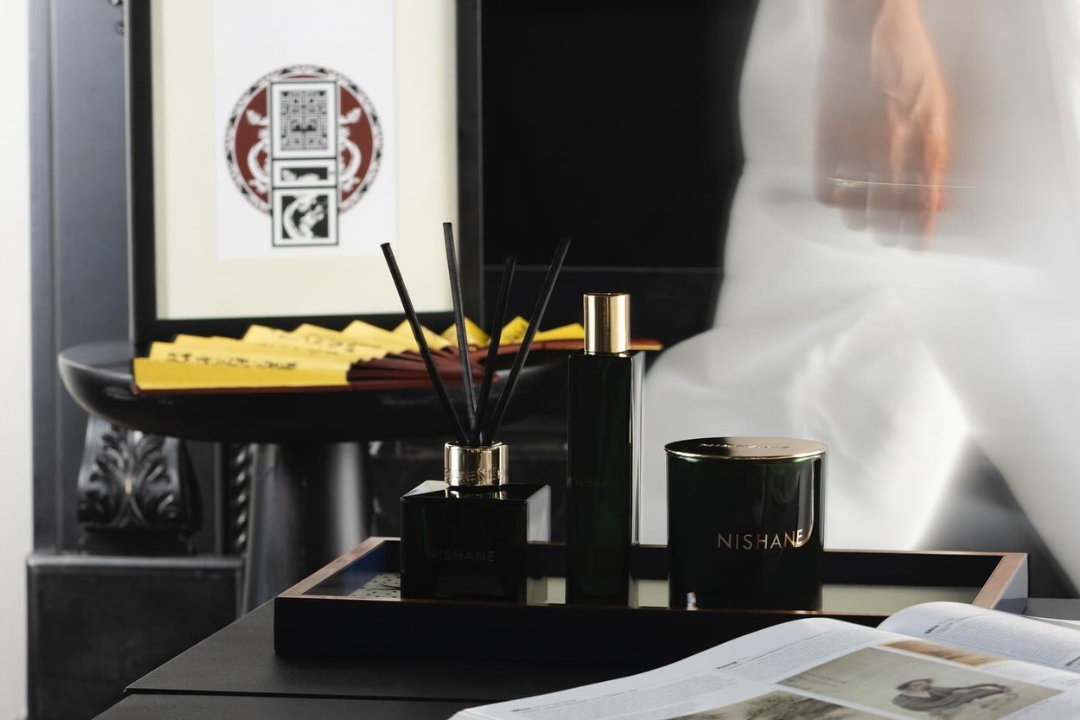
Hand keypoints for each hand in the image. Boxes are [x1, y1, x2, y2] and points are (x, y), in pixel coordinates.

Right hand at [815, 0, 949, 243]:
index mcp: (925, 133)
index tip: (916, 247)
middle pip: (889, 208)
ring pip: (855, 204)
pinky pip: (825, 185)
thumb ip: (938, 152)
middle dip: (889, 231)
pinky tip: (835, 197)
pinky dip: (831, 198)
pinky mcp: (826, 132)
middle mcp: (893, 140)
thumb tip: (941, 199)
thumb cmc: (907, 62)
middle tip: (886, 239)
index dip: (920, 229)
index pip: (925, 198)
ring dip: (858, 220)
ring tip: (859, 222)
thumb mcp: (937, 104)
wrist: (867, 25)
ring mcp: (857, 138)